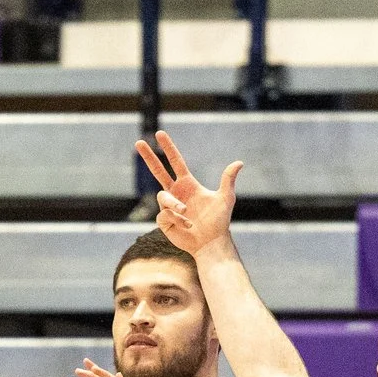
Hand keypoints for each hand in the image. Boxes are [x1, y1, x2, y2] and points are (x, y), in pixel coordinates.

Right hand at [138, 131, 240, 254]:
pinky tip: (187, 226)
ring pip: (163, 198)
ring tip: (187, 213)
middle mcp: (176, 193)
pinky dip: (178, 219)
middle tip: (138, 142)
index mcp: (187, 184)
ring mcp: (168, 207)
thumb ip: (228, 180)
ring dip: (175, 204)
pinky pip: (164, 214)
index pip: (175, 162)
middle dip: (148, 157)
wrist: (210, 243)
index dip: (168, 148)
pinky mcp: (164, 221)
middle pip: (158, 172)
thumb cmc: (219, 221)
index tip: (159, 134)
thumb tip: (239, 162)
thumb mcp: (226, 198)